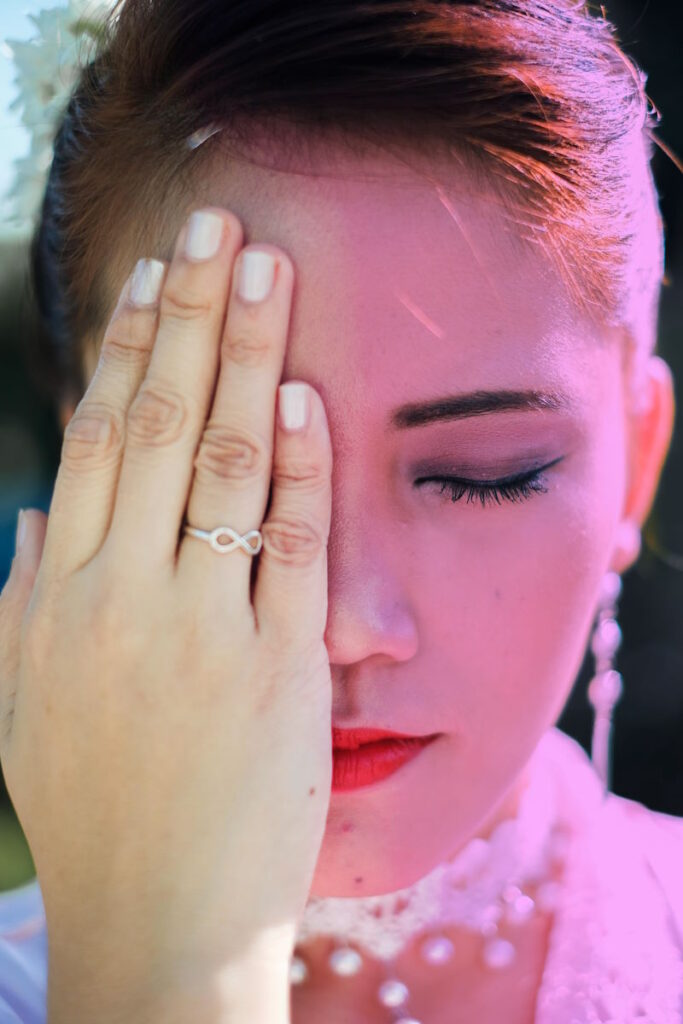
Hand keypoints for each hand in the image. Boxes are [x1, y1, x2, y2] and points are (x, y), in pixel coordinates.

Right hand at [0, 207, 332, 1013]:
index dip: (125, 347)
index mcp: (58, 597)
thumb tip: (36, 512)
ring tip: (267, 270)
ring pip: (221, 461)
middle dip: (189, 314)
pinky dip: (299, 464)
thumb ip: (26, 599)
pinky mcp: (280, 668)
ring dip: (247, 354)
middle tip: (219, 224)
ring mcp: (203, 628)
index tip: (154, 275)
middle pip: (153, 422)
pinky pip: (291, 545)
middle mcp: (123, 597)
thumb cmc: (97, 808)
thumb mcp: (28, 701)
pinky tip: (305, 394)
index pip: (93, 440)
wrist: (160, 920)